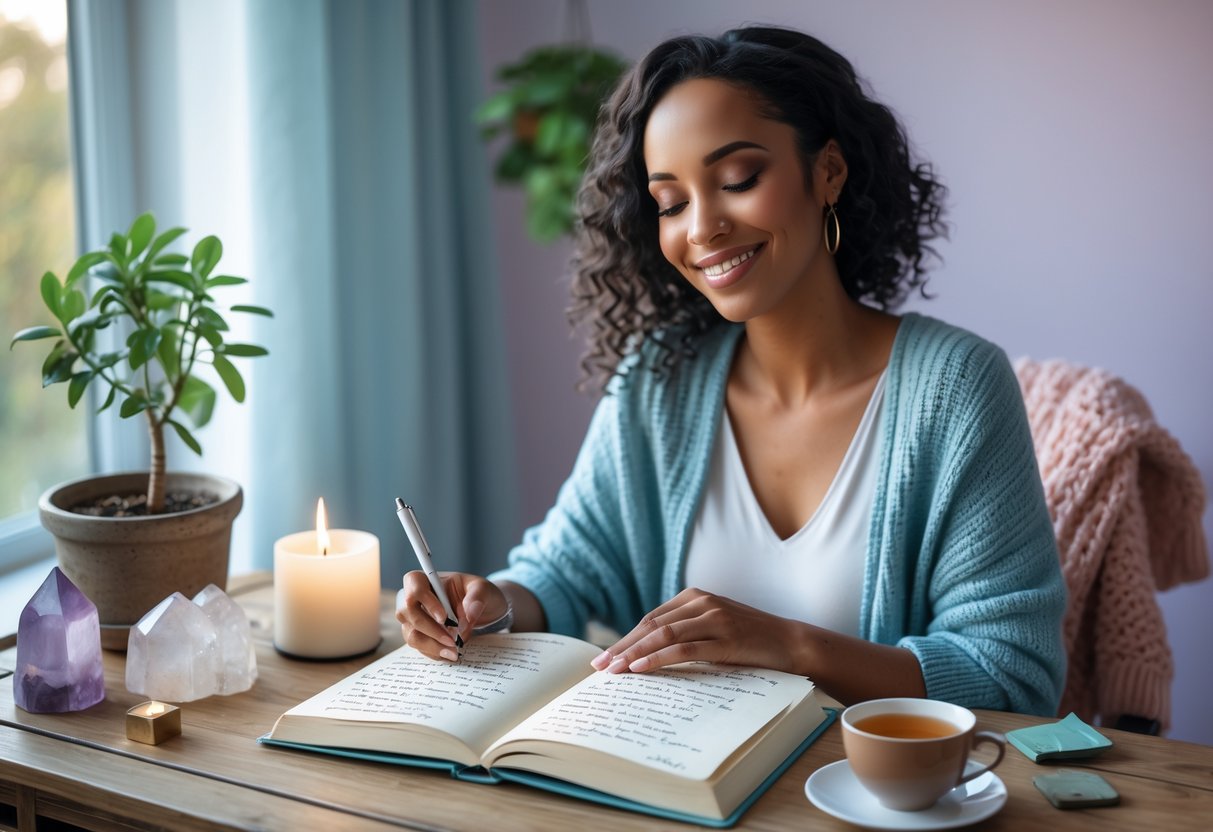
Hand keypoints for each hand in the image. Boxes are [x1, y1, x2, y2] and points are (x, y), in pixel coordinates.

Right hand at [395, 571, 508, 660]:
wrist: (484, 610)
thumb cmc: (480, 594)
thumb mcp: (484, 589)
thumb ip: (477, 598)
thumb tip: (468, 615)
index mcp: (431, 579)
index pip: (414, 583)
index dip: (425, 601)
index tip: (444, 617)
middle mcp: (418, 598)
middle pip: (407, 611)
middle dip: (430, 629)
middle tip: (452, 640)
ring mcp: (415, 618)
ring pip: (410, 633)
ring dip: (431, 645)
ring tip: (454, 652)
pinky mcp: (420, 634)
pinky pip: (419, 646)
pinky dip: (435, 652)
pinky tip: (451, 654)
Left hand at [590, 587, 799, 674]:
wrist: (791, 642)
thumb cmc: (750, 640)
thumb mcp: (714, 629)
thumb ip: (687, 632)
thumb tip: (647, 654)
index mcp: (695, 597)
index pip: (650, 620)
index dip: (625, 638)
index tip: (604, 657)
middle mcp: (701, 603)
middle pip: (651, 626)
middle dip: (621, 647)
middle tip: (598, 666)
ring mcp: (714, 619)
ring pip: (663, 635)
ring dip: (633, 654)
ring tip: (613, 671)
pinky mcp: (725, 639)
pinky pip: (684, 649)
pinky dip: (658, 658)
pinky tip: (640, 669)